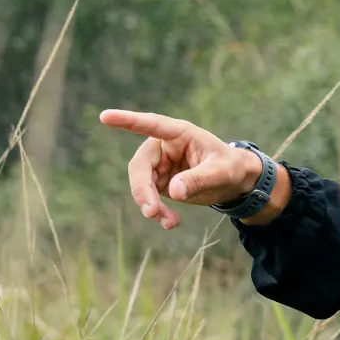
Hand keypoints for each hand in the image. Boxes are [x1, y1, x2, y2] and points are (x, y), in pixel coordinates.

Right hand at [98, 108, 266, 228]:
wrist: (234, 182)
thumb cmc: (230, 168)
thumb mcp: (221, 173)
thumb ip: (199, 179)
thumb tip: (173, 191)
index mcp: (179, 134)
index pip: (151, 124)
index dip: (128, 120)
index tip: (105, 116)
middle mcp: (163, 146)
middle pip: (140, 166)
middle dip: (143, 190)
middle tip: (151, 212)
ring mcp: (158, 164)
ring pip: (142, 185)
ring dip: (151, 205)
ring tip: (171, 223)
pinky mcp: (158, 181)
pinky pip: (149, 197)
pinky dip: (157, 211)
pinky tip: (170, 222)